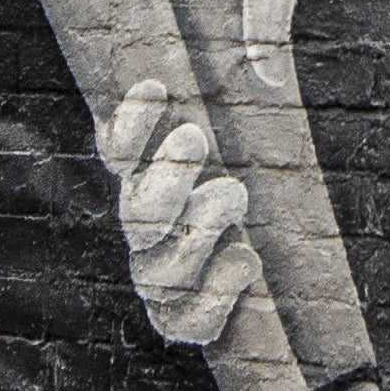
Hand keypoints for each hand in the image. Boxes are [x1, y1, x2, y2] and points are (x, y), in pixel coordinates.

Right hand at [97, 80, 257, 348]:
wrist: (271, 260)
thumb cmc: (255, 171)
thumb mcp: (252, 120)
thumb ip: (254, 76)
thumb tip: (270, 68)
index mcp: (147, 178)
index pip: (118, 150)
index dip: (130, 123)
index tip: (157, 85)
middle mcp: (145, 230)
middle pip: (137, 215)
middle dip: (165, 176)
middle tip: (195, 137)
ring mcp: (159, 276)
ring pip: (163, 271)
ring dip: (200, 229)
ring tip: (235, 193)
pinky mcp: (180, 318)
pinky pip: (186, 322)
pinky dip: (218, 295)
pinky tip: (247, 259)